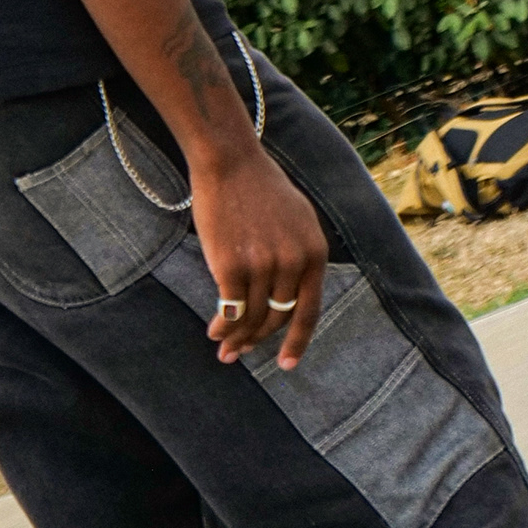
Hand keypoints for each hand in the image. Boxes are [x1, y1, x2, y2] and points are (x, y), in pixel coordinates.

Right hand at [191, 146, 328, 370]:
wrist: (230, 162)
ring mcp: (263, 265)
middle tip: (241, 352)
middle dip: (258, 340)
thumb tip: (292, 296)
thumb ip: (301, 255)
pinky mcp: (232, 266)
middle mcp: (293, 262)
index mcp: (314, 252)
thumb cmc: (260, 188)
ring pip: (252, 318)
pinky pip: (229, 310)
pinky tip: (213, 330)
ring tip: (225, 348)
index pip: (310, 311)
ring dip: (237, 338)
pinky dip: (221, 326)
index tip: (287, 364)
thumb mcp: (299, 220)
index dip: (298, 341)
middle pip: (277, 318)